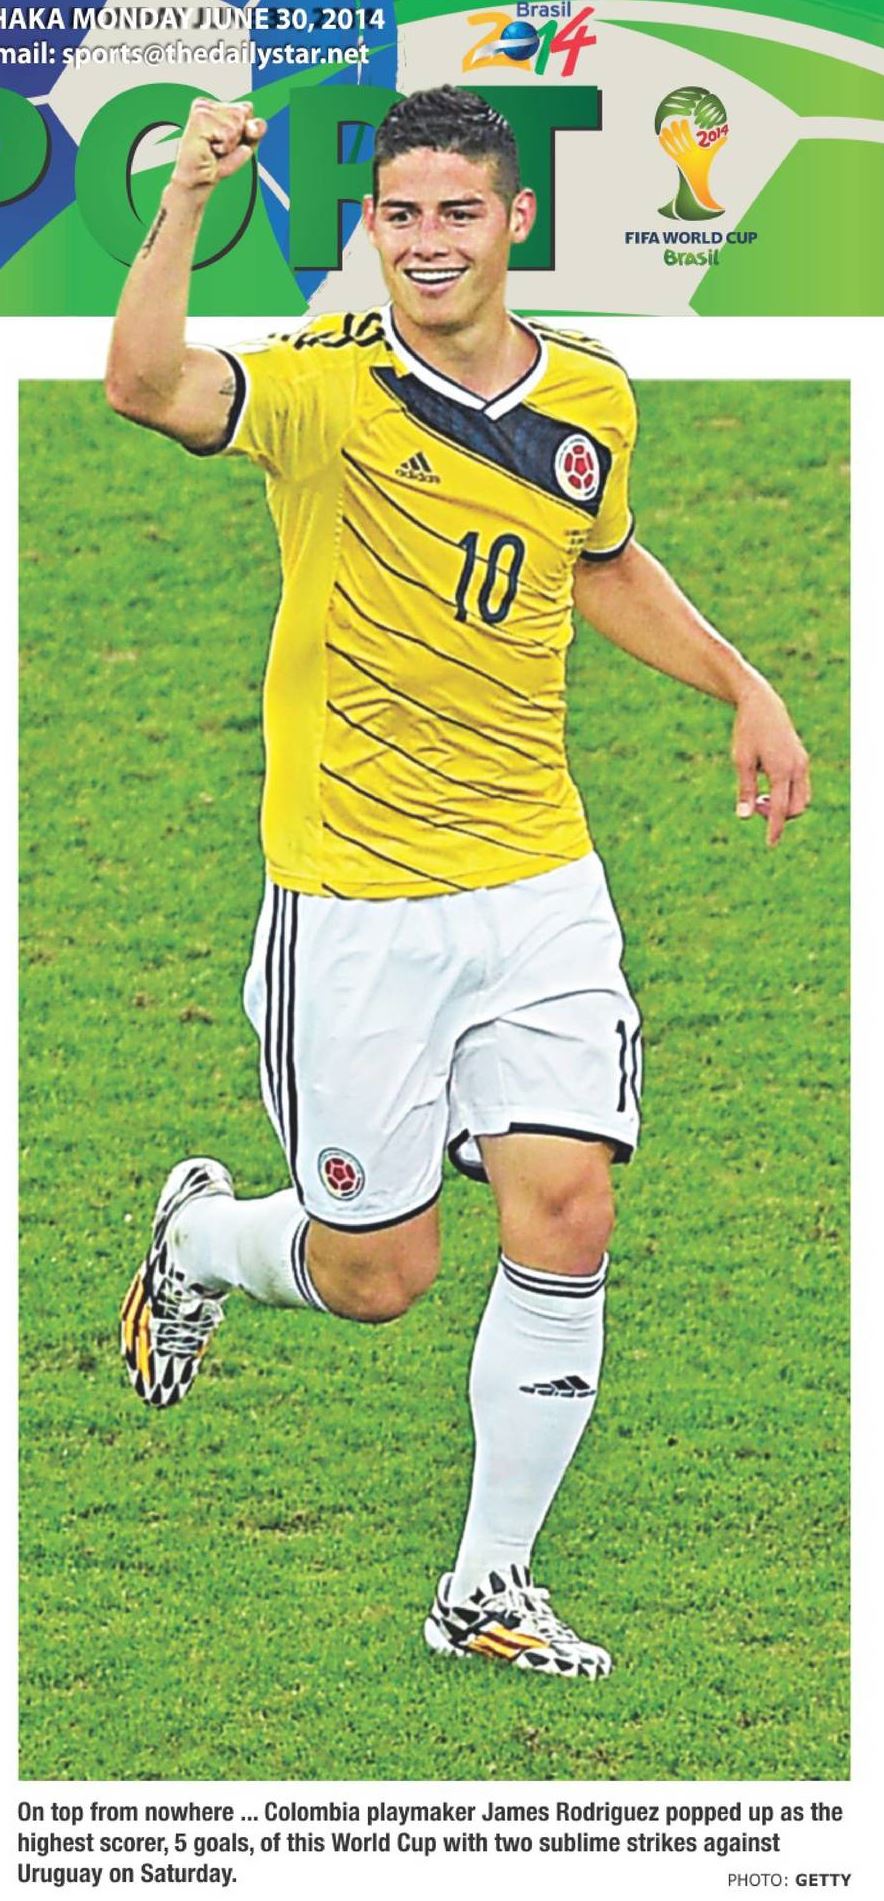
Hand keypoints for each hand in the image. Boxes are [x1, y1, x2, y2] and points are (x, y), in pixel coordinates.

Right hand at [172, 98, 265, 195]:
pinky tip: (210, 149)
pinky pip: (229, 133)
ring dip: (229, 144)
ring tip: (214, 149)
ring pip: (236, 123)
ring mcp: (202, 109)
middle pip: (243, 114)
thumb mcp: (244, 144)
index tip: (226, 142)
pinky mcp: (200, 117)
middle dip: (237, 137)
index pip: (247, 109)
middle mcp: (206, 104)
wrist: (197, 180)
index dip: (244, 132)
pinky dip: (224, 147)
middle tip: (219, 148)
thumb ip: (256, 130)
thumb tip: (255, 126)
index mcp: (215, 106)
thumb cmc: (216, 164)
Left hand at [731, 681, 810, 846]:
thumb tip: (744, 817)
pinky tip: (770, 786)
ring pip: (802, 799)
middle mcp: (797, 768)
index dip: (775, 828)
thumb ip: (745, 790)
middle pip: (797, 808)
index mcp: (781, 769)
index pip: (781, 808)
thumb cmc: (747, 732)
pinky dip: (788, 794)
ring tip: (762, 796)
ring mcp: (802, 764)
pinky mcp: (802, 760)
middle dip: (779, 816)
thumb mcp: (741, 761)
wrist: (762, 705)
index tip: (770, 844)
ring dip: (785, 806)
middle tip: (757, 804)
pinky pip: (801, 787)